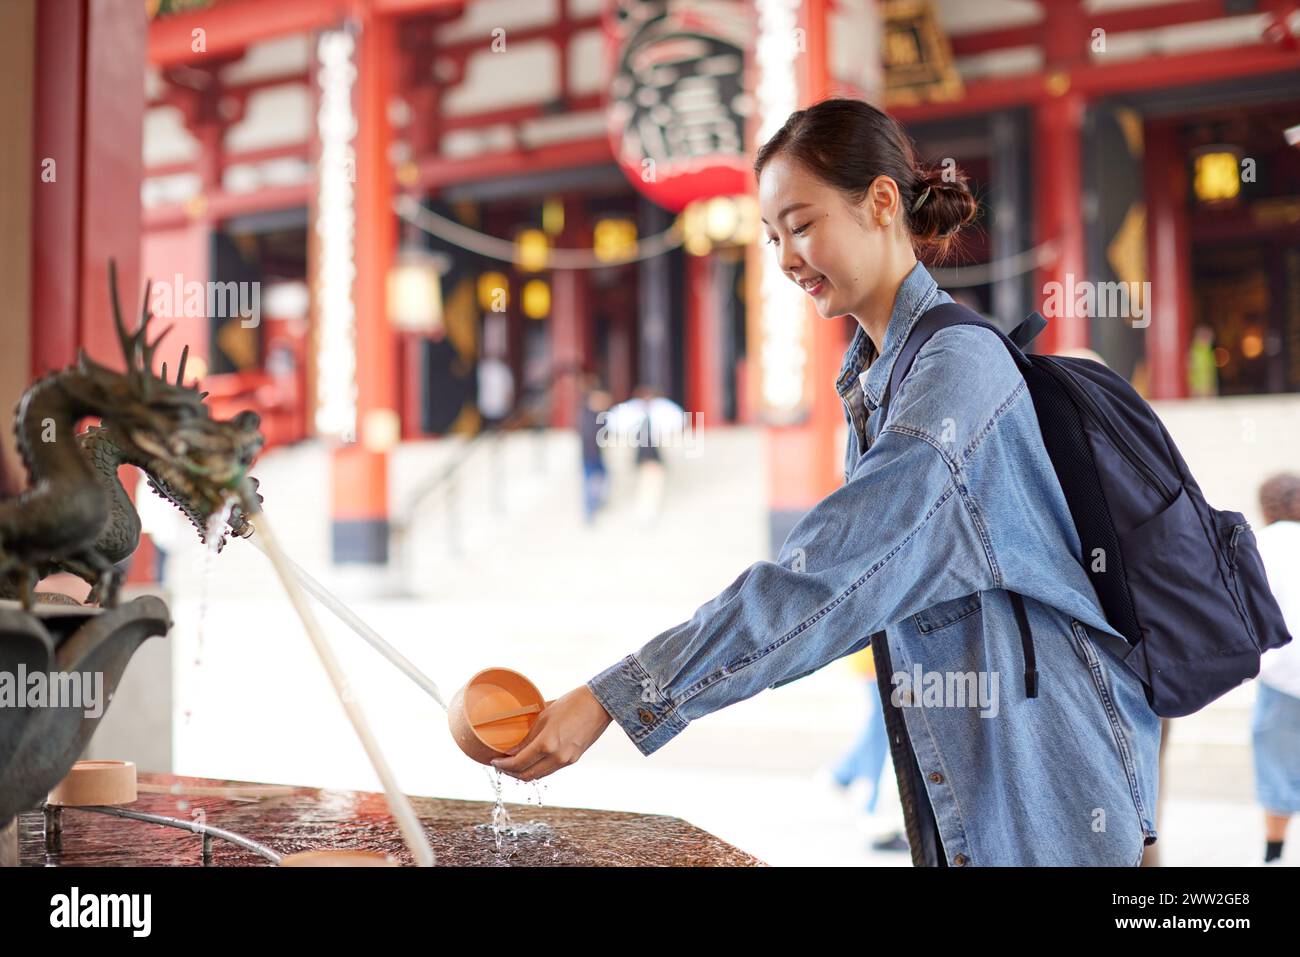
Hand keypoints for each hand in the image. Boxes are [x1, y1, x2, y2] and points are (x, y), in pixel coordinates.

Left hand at [490, 684, 613, 780]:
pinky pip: (550, 770)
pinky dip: (537, 769)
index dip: (503, 766)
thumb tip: (511, 747)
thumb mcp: (544, 715)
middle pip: (527, 775)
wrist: (599, 704)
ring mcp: (566, 760)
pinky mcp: (573, 759)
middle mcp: (557, 757)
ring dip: (524, 773)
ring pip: (539, 775)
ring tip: (513, 765)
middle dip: (511, 773)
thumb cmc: (572, 703)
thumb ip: (528, 735)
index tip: (494, 762)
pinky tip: (531, 760)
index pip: (518, 763)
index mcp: (547, 744)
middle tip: (501, 766)